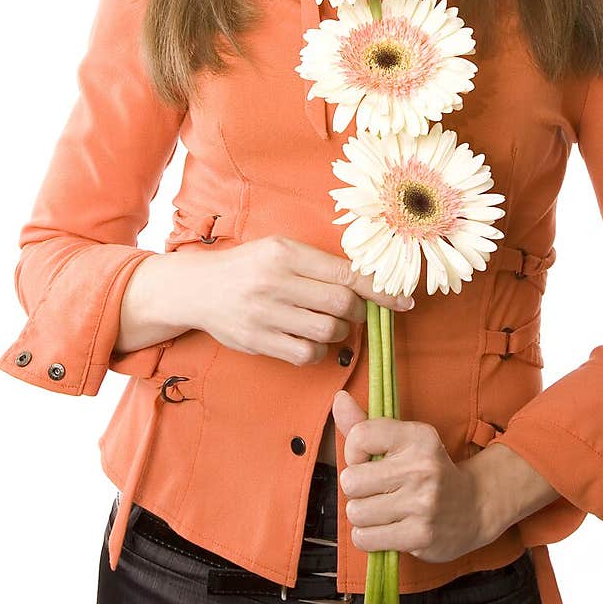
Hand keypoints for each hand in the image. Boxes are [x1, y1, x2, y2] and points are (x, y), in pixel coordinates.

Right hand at [188, 235, 412, 366]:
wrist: (198, 288)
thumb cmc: (248, 266)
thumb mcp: (279, 249)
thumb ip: (318, 263)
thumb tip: (367, 283)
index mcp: (285, 253)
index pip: (346, 273)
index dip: (381, 290)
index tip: (404, 301)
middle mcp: (275, 282)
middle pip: (341, 304)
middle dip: (357, 311)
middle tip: (353, 311)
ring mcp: (265, 314)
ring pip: (327, 331)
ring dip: (340, 332)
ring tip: (329, 324)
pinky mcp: (258, 341)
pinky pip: (305, 354)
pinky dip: (317, 351)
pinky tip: (309, 340)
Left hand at [332, 390, 486, 563]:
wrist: (475, 506)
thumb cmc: (429, 471)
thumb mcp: (404, 441)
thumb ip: (366, 425)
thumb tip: (339, 400)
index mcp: (418, 436)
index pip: (359, 437)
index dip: (353, 453)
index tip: (369, 461)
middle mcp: (422, 467)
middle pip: (350, 481)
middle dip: (357, 489)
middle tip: (378, 490)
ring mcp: (423, 504)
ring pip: (356, 512)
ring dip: (363, 516)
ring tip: (384, 511)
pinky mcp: (421, 536)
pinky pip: (366, 539)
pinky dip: (370, 537)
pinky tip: (388, 529)